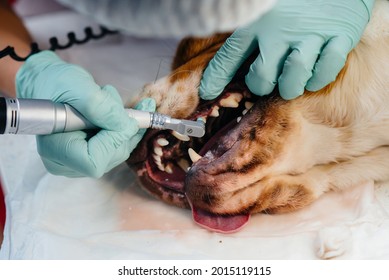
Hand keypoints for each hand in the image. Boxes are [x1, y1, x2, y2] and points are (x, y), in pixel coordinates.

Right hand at [16, 51, 155, 176]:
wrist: (47, 82)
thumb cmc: (53, 83)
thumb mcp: (76, 87)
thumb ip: (99, 106)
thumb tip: (126, 125)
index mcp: (55, 151)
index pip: (94, 160)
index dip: (114, 141)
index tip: (125, 117)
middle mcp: (67, 163)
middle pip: (111, 156)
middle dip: (124, 128)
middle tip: (127, 101)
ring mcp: (80, 161)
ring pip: (119, 150)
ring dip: (125, 124)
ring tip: (109, 98)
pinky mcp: (91, 153)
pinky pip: (118, 145)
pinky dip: (125, 126)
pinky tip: (118, 109)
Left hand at [200, 0, 374, 99]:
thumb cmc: (294, 0)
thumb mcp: (264, 9)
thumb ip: (247, 29)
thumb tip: (227, 57)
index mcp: (258, 21)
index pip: (230, 55)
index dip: (216, 78)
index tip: (206, 92)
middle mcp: (282, 29)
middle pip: (262, 76)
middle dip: (260, 86)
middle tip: (265, 81)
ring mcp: (311, 34)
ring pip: (294, 76)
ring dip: (290, 86)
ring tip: (290, 80)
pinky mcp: (340, 36)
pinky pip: (326, 69)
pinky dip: (318, 78)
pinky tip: (313, 74)